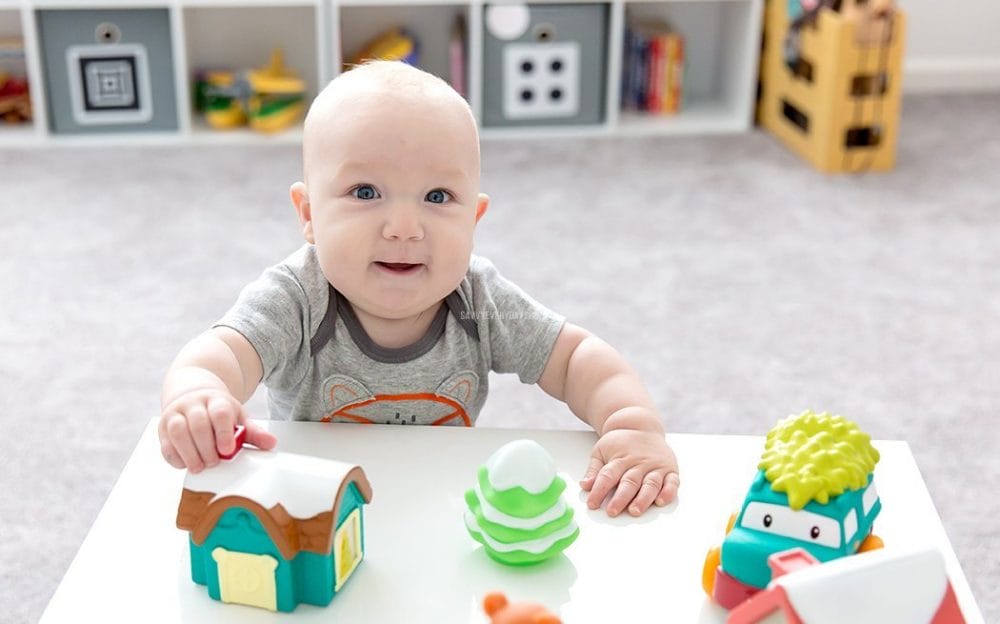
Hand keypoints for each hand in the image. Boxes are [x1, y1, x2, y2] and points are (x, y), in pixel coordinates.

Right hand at [158, 388, 276, 471]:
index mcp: (216, 400)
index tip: (227, 450)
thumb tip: (271, 443)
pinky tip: (185, 464)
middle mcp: (193, 404)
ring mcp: (175, 413)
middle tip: (214, 462)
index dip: (223, 433)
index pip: (220, 413)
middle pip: (198, 424)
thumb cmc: (218, 411)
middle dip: (206, 447)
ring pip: (177, 431)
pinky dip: (174, 456)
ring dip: (189, 453)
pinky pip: (165, 442)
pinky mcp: (162, 426)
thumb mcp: (237, 417)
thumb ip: (252, 432)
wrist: (193, 394)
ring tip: (200, 466)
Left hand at [580, 427, 679, 516]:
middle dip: (621, 498)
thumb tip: (585, 485)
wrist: (641, 425)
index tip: (592, 504)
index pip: (608, 476)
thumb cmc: (620, 442)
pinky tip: (661, 501)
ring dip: (643, 499)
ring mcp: (655, 466)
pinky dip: (668, 492)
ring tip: (635, 510)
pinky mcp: (670, 469)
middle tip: (612, 511)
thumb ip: (594, 469)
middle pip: (629, 482)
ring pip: (650, 484)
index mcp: (620, 458)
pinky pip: (672, 482)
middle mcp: (639, 463)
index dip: (599, 491)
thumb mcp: (601, 450)